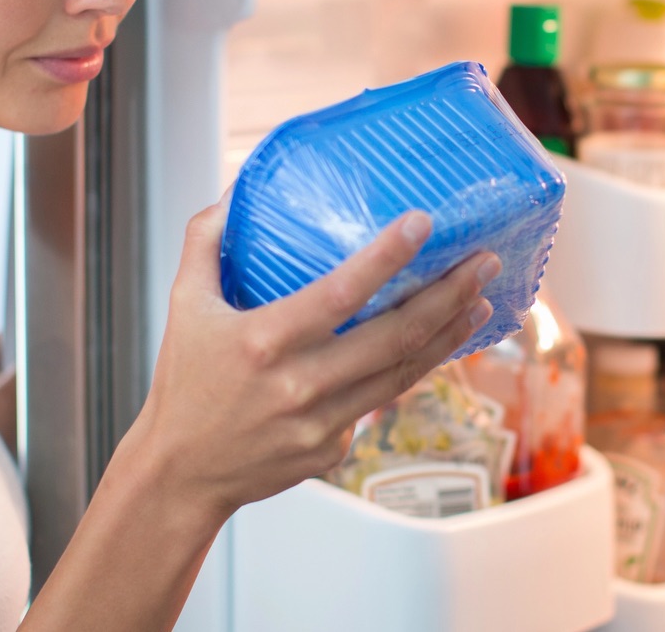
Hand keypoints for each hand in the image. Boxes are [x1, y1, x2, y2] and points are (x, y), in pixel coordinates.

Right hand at [115, 202, 497, 519]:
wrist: (182, 473)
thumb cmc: (184, 384)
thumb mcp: (184, 304)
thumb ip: (207, 243)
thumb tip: (233, 192)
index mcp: (264, 341)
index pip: (340, 293)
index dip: (387, 257)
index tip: (423, 223)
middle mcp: (300, 385)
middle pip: (395, 336)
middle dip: (449, 295)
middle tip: (483, 262)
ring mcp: (322, 423)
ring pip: (403, 373)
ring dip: (448, 335)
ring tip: (480, 300)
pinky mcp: (334, 449)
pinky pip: (378, 403)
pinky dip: (406, 373)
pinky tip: (431, 347)